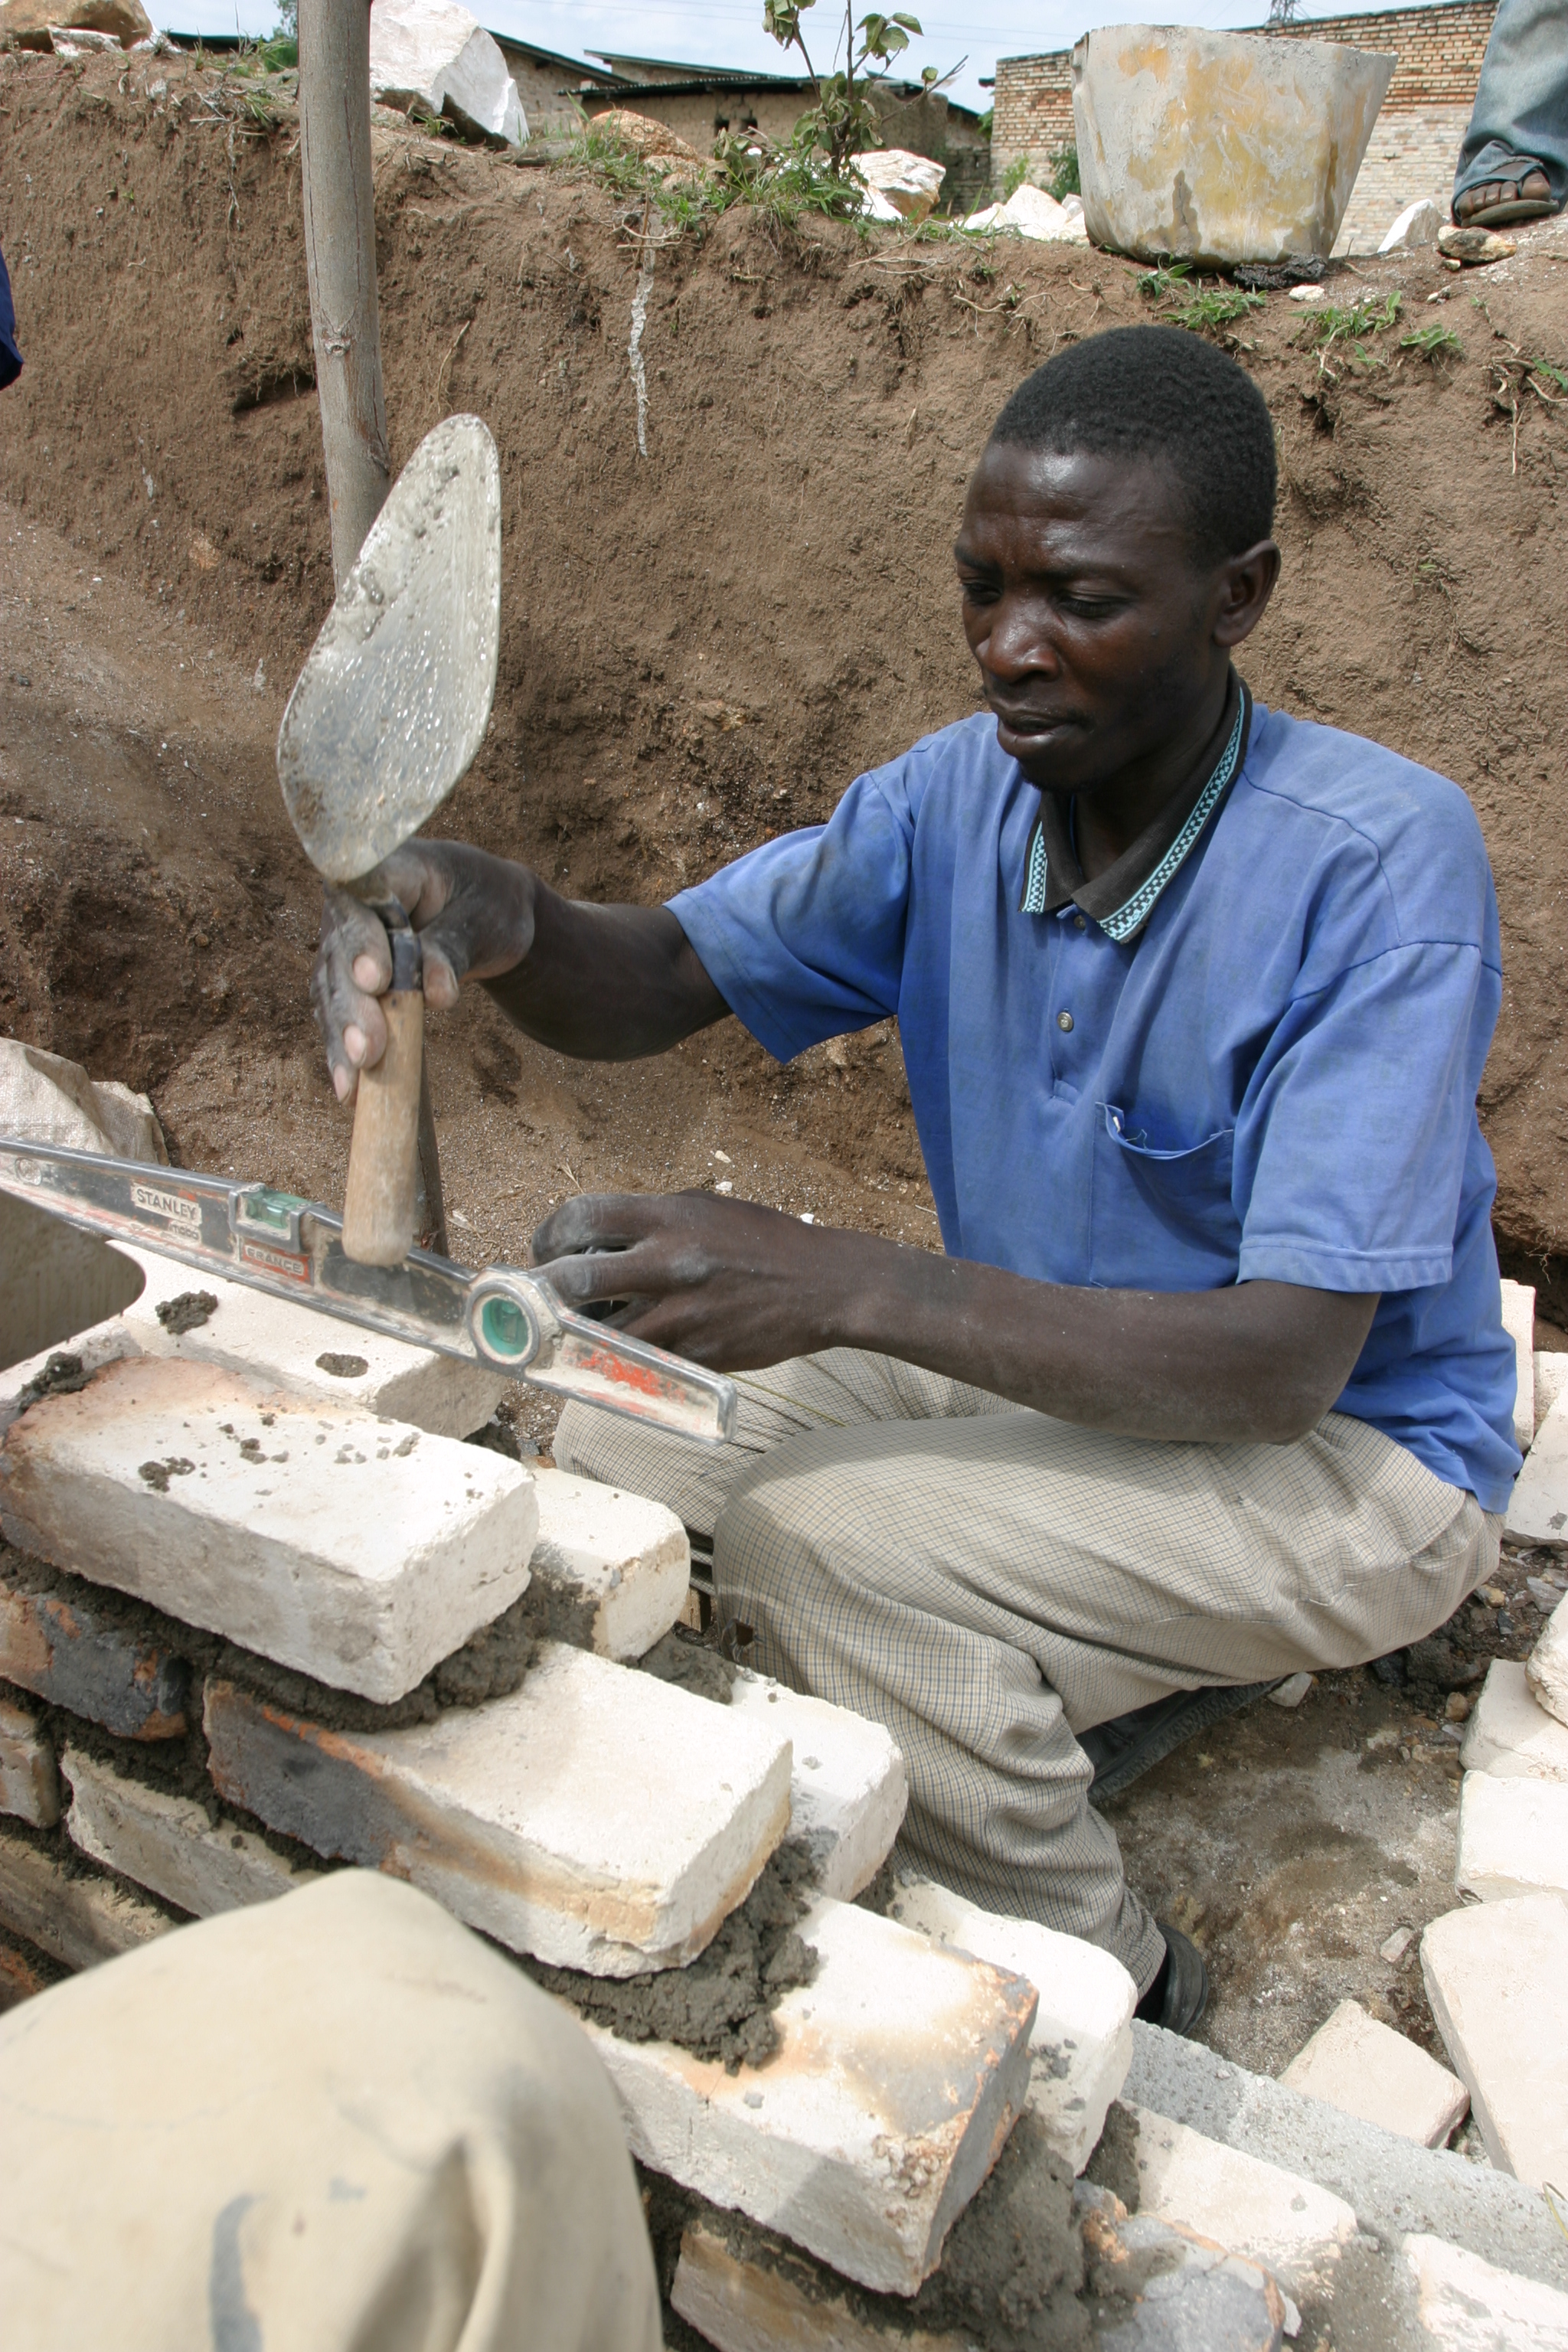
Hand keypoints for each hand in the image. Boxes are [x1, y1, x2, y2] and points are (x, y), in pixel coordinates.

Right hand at [310, 842, 533, 1101]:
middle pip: (340, 955)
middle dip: (354, 1006)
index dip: (364, 942)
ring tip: (356, 1079)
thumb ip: (452, 950)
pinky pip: (338, 1016)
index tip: (377, 979)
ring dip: (342, 1037)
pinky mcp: (347, 982)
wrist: (487, 913)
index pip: (362, 902)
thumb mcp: (483, 920)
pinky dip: (342, 1052)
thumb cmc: (487, 905)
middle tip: (369, 1048)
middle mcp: (351, 906)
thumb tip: (435, 995)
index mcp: (386, 869)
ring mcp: (343, 945)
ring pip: (332, 991)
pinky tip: (348, 1090)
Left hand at [530, 1191, 854, 1369]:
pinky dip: (617, 1360)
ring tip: (565, 1332)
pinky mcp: (696, 1354)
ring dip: (573, 1335)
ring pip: (598, 1333)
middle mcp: (671, 1262)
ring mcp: (683, 1313)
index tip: (543, 1249)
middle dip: (540, 1292)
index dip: (548, 1234)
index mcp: (671, 1218)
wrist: (826, 1286)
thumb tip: (592, 1239)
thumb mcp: (707, 1210)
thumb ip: (651, 1221)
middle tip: (534, 1299)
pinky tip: (613, 1353)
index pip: (582, 1215)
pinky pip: (638, 1362)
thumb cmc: (764, 1243)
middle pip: (573, 1280)